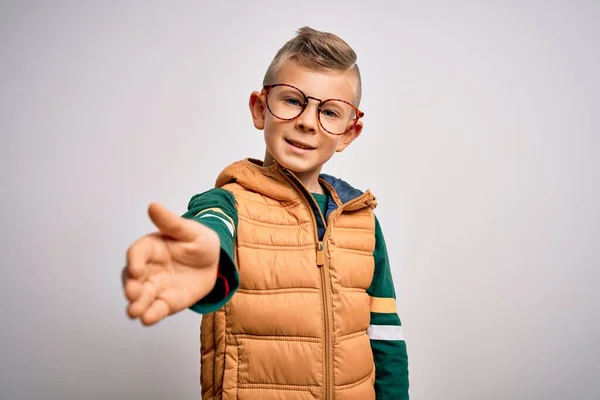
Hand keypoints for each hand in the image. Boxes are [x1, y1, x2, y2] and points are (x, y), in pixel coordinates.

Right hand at [122, 203, 219, 325]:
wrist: (214, 262)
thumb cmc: (199, 241)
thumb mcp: (190, 230)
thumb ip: (171, 223)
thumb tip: (153, 205)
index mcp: (151, 247)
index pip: (137, 253)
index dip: (134, 261)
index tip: (136, 270)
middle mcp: (148, 268)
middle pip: (132, 278)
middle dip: (130, 287)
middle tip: (132, 294)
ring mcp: (155, 286)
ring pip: (141, 297)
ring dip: (136, 305)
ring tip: (135, 312)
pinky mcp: (165, 302)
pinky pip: (156, 309)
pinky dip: (151, 315)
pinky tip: (148, 319)